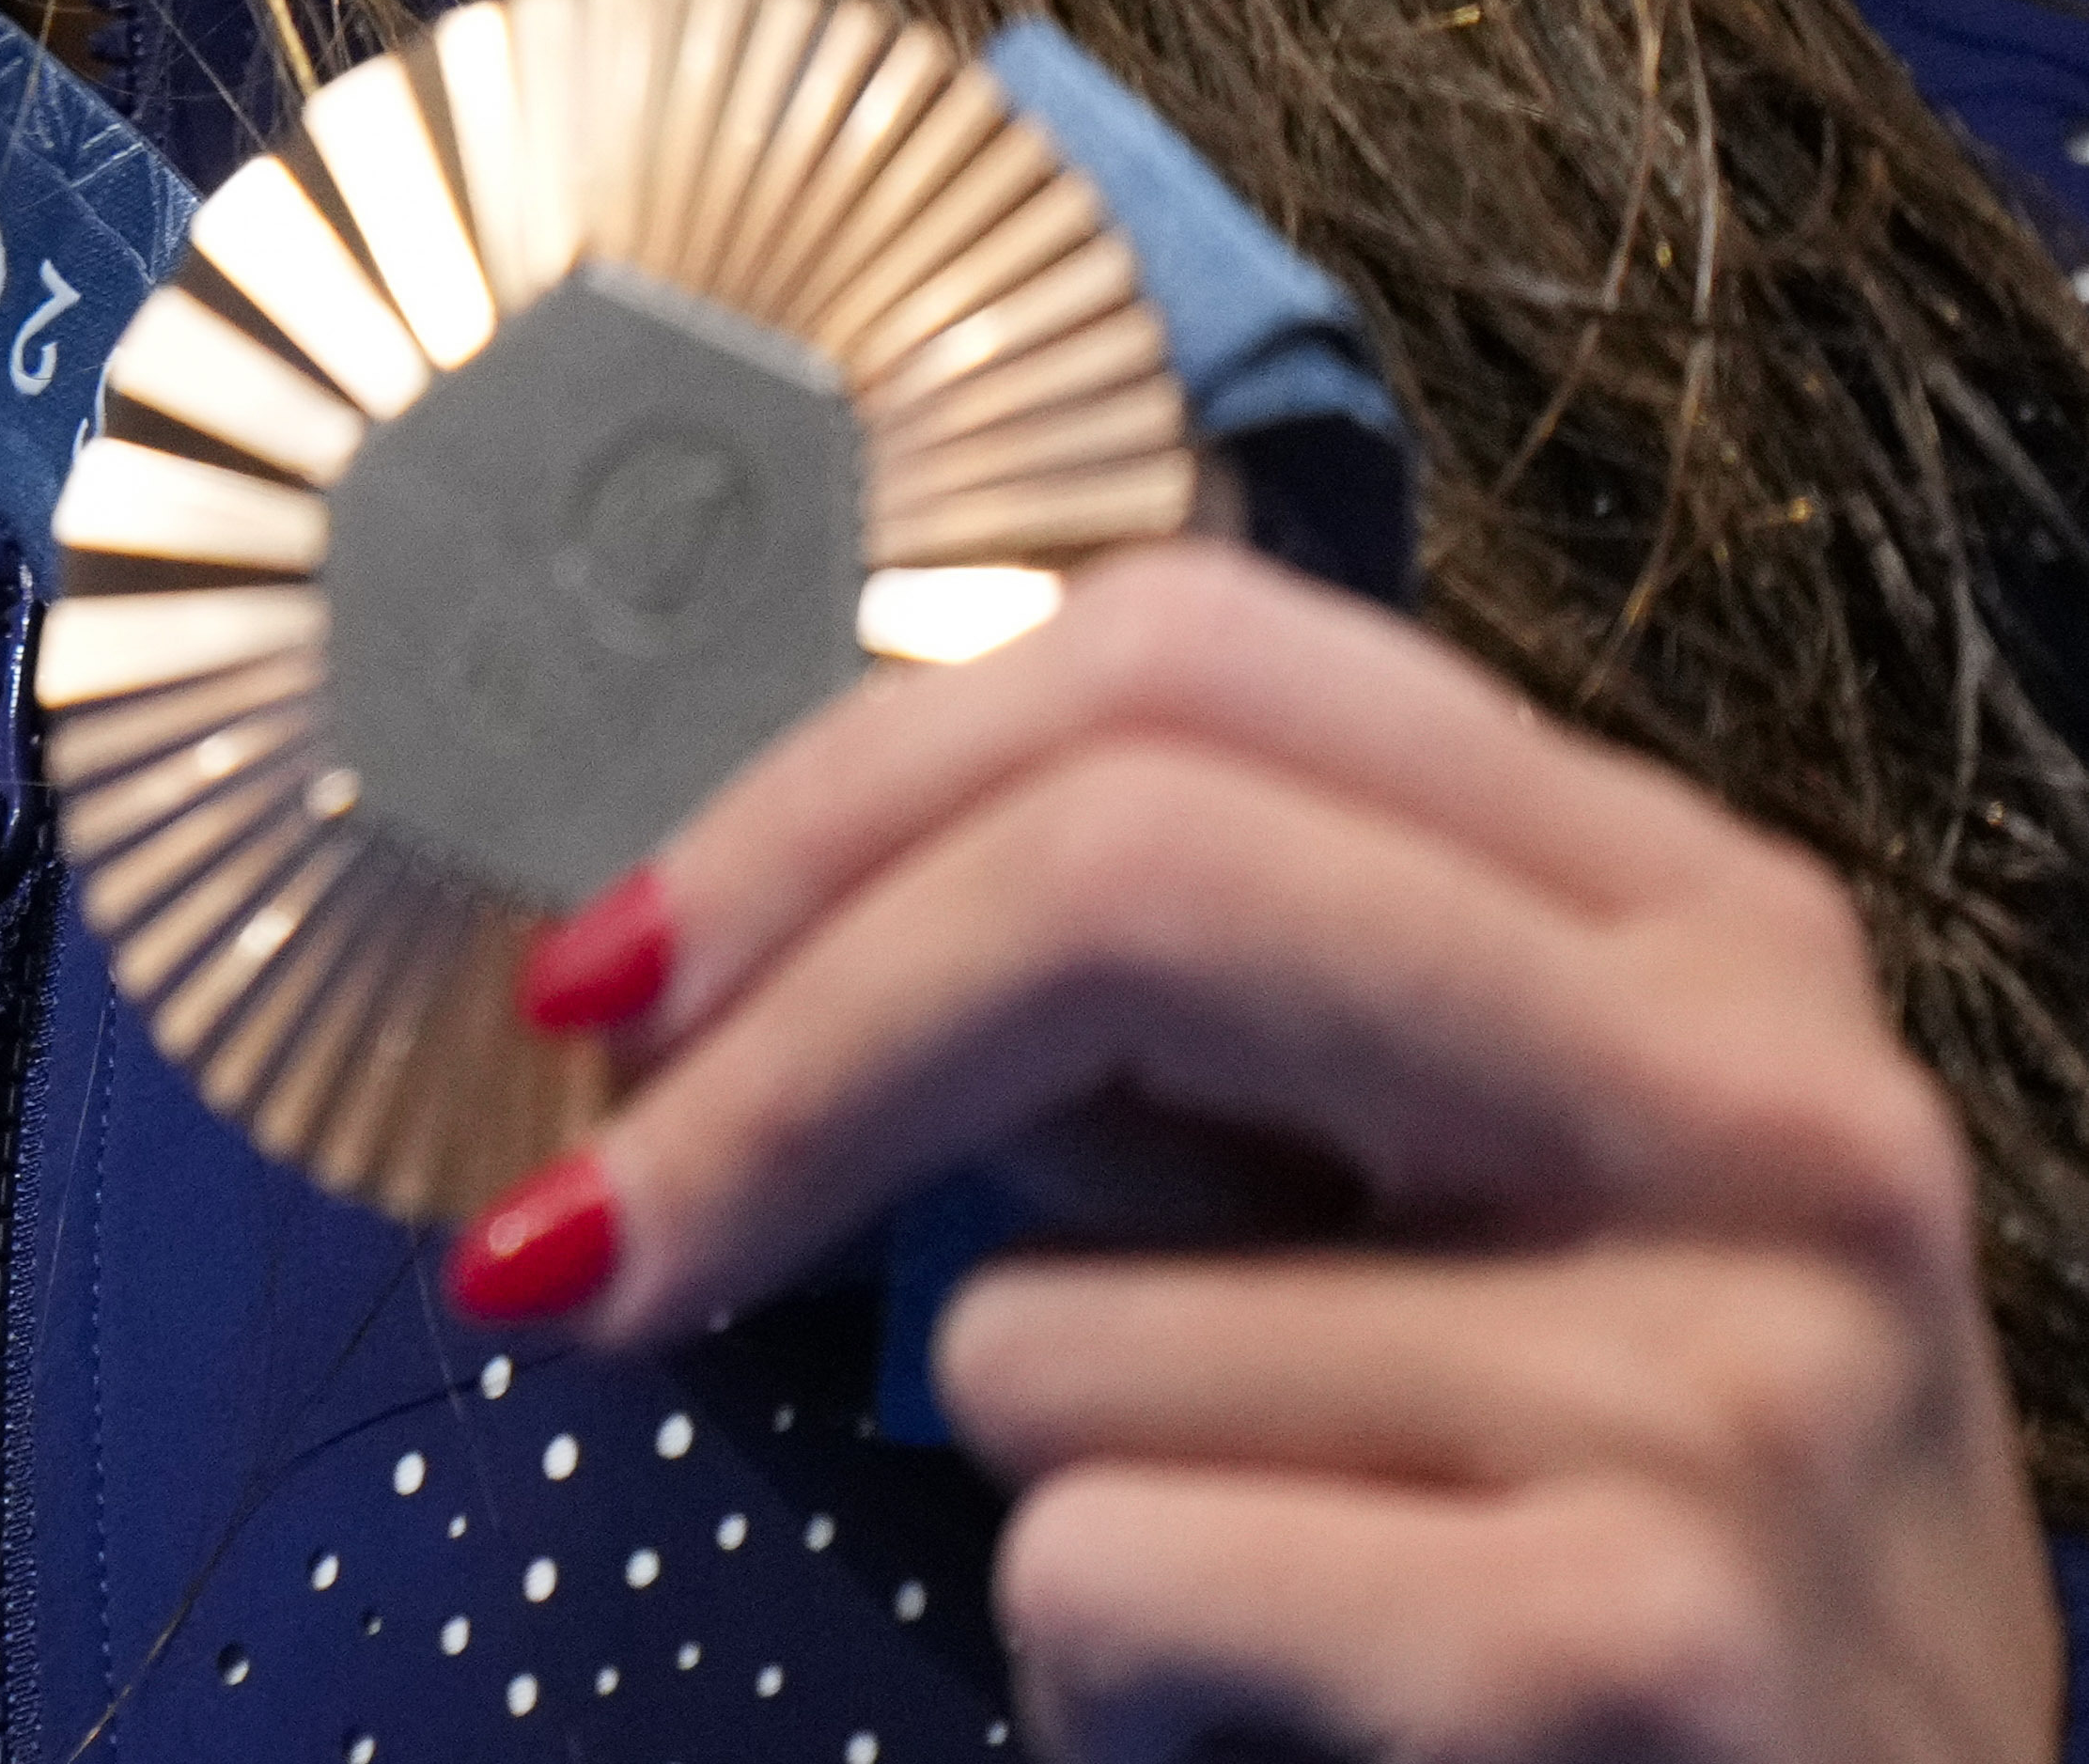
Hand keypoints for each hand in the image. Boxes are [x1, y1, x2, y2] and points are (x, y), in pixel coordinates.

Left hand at [466, 542, 2054, 1763]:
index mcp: (1696, 920)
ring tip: (1238, 1577)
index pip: (1188, 662)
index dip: (832, 793)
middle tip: (552, 1247)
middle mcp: (1765, 1100)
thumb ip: (1174, 1024)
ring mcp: (1740, 1378)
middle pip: (1114, 873)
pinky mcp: (1645, 1648)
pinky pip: (1108, 1565)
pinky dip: (1095, 1680)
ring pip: (1049, 1313)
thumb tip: (716, 934)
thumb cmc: (1554, 1553)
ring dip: (1022, 1471)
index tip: (604, 970)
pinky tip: (1279, 1730)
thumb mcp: (1418, 1209)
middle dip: (762, 1062)